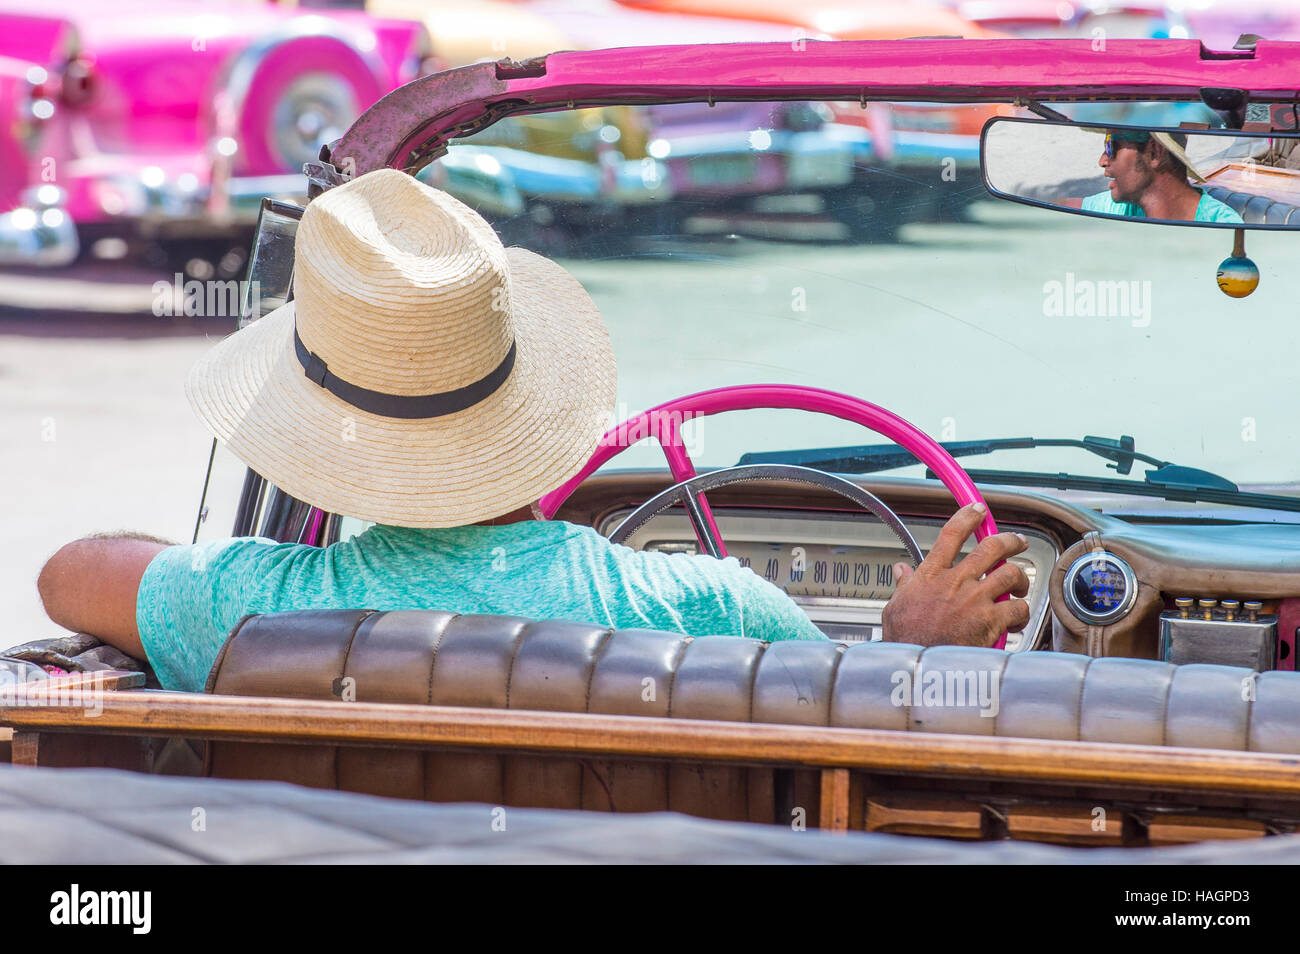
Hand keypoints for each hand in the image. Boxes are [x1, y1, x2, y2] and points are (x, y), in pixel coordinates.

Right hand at [881, 502, 1030, 647]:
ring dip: (1019, 579)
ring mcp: (975, 600)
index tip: (978, 510)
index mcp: (930, 576)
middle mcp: (955, 582)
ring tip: (1019, 587)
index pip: (951, 535)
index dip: (967, 517)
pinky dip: (1021, 612)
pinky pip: (1018, 607)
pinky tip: (1016, 620)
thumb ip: (904, 585)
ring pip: (1010, 574)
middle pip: (991, 548)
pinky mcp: (991, 620)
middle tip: (1017, 542)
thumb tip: (900, 570)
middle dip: (1009, 541)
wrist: (919, 670)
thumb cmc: (906, 642)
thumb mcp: (895, 608)